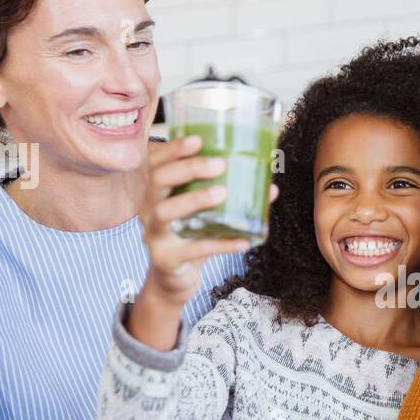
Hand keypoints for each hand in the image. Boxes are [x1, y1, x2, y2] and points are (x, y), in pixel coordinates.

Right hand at [139, 136, 249, 309]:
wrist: (174, 281)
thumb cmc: (191, 239)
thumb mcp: (205, 215)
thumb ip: (230, 198)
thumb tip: (270, 187)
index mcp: (156, 194)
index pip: (157, 164)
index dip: (173, 150)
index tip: (198, 139)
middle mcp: (148, 210)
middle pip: (158, 181)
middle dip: (188, 168)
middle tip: (219, 164)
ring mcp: (155, 236)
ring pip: (165, 212)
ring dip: (195, 199)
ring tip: (223, 193)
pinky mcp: (166, 260)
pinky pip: (194, 249)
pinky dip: (221, 244)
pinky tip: (244, 241)